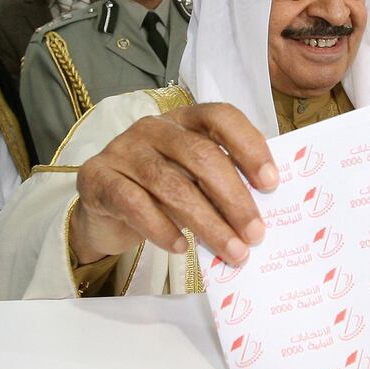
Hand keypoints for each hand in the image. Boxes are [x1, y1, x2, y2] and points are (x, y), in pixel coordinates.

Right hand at [70, 103, 278, 265]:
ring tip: (232, 251)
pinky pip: (134, 204)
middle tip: (256, 233)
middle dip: (234, 198)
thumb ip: (222, 184)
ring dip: (208, 223)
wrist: (104, 209)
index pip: (220, 117)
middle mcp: (153, 127)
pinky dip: (162, 229)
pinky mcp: (98, 179)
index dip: (249, 146)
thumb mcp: (194, 180)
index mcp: (184, 120)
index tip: (271, 183)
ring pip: (172, 185)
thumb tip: (260, 214)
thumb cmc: (162, 192)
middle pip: (200, 155)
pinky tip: (183, 248)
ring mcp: (122, 150)